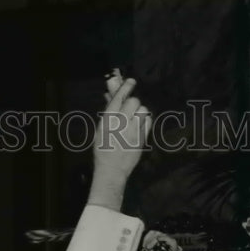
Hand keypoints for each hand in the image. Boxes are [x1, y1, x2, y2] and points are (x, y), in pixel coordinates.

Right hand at [88, 72, 151, 210]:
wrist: (111, 169)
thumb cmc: (103, 148)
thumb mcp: (101, 127)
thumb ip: (108, 108)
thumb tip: (111, 90)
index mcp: (108, 120)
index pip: (119, 98)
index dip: (126, 86)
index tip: (131, 81)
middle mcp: (121, 123)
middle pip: (134, 102)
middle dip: (133, 102)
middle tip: (130, 109)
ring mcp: (133, 131)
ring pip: (143, 110)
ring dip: (139, 111)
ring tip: (134, 118)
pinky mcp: (142, 138)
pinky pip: (148, 121)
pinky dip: (145, 120)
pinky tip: (140, 124)